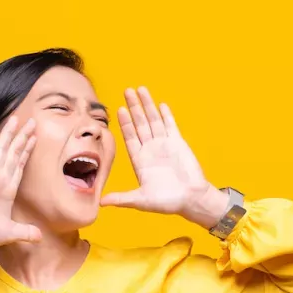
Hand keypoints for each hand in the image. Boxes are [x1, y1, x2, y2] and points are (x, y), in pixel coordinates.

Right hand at [0, 115, 42, 248]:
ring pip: (2, 151)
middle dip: (23, 137)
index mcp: (8, 189)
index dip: (27, 151)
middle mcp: (0, 178)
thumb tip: (40, 238)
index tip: (34, 137)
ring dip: (8, 135)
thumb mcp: (9, 233)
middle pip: (14, 153)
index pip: (20, 165)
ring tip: (15, 119)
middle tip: (32, 121)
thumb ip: (25, 232)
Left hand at [101, 87, 225, 225]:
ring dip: (147, 106)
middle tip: (127, 91)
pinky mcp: (178, 143)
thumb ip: (122, 198)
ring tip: (141, 89)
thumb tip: (100, 203)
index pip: (129, 137)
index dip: (124, 123)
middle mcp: (150, 150)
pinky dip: (165, 115)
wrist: (192, 199)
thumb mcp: (141, 200)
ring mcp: (164, 145)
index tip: (118, 109)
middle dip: (133, 107)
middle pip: (139, 124)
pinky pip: (170, 126)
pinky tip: (160, 104)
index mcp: (140, 160)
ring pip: (154, 121)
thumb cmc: (167, 202)